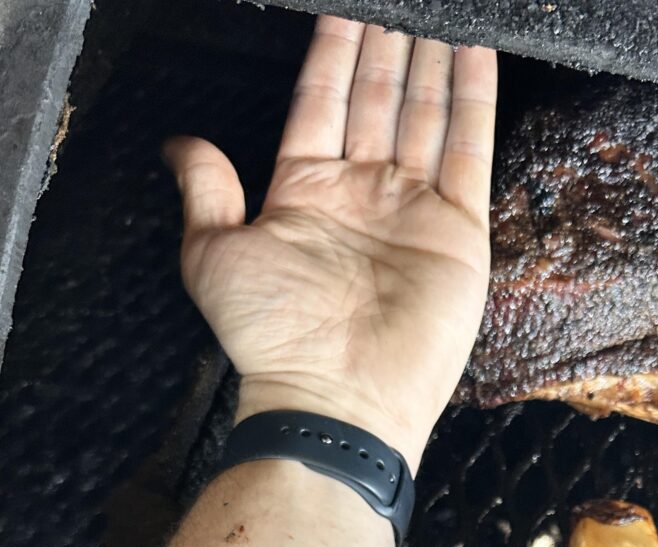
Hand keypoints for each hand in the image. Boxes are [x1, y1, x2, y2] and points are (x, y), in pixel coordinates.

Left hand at [165, 18, 496, 470]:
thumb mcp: (212, 255)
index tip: (345, 5)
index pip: (324, 99)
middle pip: (379, 98)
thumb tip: (180, 144)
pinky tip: (477, 51)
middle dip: (388, 43)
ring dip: (431, 58)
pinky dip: (475, 99)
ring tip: (437, 10)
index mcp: (307, 191)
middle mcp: (364, 193)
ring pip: (426, 113)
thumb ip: (204, 191)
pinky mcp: (458, 232)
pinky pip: (470, 151)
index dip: (334, 50)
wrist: (336, 396)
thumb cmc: (273, 337)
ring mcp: (414, 209)